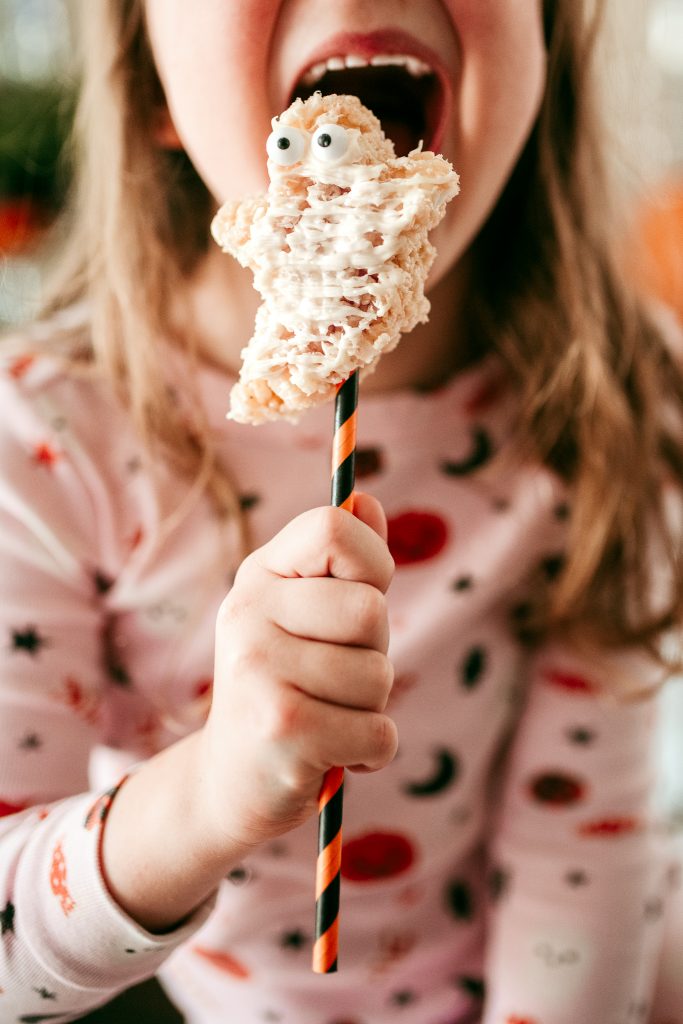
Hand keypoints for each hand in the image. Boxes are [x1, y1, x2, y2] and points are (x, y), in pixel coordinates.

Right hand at [197, 492, 396, 853]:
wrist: (229, 781)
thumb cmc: (286, 686)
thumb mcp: (304, 615)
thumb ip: (341, 561)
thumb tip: (367, 500)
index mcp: (258, 576)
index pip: (333, 528)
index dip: (371, 563)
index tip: (361, 595)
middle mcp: (247, 614)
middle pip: (371, 611)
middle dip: (375, 654)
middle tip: (335, 679)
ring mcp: (258, 671)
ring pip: (379, 677)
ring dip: (370, 708)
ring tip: (327, 716)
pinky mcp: (282, 730)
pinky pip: (379, 733)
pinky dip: (371, 753)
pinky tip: (333, 754)